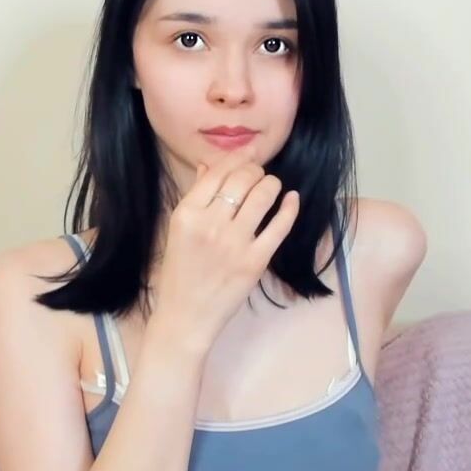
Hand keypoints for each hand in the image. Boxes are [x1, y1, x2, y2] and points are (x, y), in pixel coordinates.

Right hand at [147, 153, 298, 351]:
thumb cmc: (179, 274)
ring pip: (263, 195)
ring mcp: (235, 243)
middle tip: (259, 175)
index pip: (217, 173)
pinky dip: (289, 208)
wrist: (186, 316)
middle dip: (255, 170)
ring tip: (271, 186)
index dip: (237, 158)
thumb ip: (195, 197)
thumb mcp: (178, 231)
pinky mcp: (256, 261)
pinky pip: (279, 226)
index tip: (249, 154)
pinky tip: (292, 199)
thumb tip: (208, 166)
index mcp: (186, 214)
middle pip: (242, 179)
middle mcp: (210, 224)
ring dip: (271, 184)